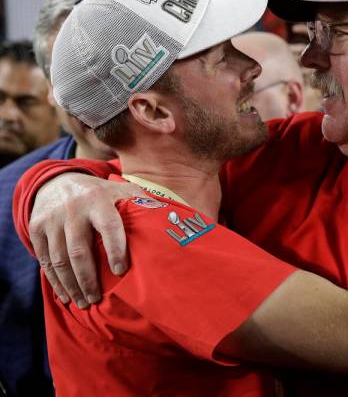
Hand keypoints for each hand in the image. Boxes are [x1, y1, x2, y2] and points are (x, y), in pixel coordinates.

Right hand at [28, 173, 142, 307]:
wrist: (59, 182)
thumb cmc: (101, 194)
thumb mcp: (121, 192)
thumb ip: (142, 204)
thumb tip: (172, 221)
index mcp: (99, 199)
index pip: (109, 227)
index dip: (116, 250)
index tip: (120, 272)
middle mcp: (73, 209)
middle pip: (79, 251)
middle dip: (89, 279)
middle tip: (97, 300)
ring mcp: (52, 220)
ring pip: (60, 259)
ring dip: (72, 285)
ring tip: (84, 303)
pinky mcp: (36, 228)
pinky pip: (45, 260)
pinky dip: (55, 281)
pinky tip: (66, 295)